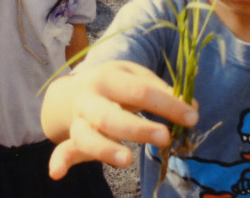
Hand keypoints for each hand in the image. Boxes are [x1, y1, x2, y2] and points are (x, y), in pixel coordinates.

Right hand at [43, 60, 198, 179]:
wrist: (74, 88)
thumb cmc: (115, 83)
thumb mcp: (134, 76)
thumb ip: (160, 90)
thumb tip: (192, 108)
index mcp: (109, 78)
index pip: (140, 91)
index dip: (167, 105)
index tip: (192, 117)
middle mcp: (90, 99)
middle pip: (111, 116)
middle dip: (138, 127)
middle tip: (165, 137)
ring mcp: (79, 120)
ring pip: (86, 136)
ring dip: (105, 149)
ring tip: (127, 160)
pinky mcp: (72, 138)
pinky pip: (64, 150)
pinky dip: (59, 161)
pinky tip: (56, 174)